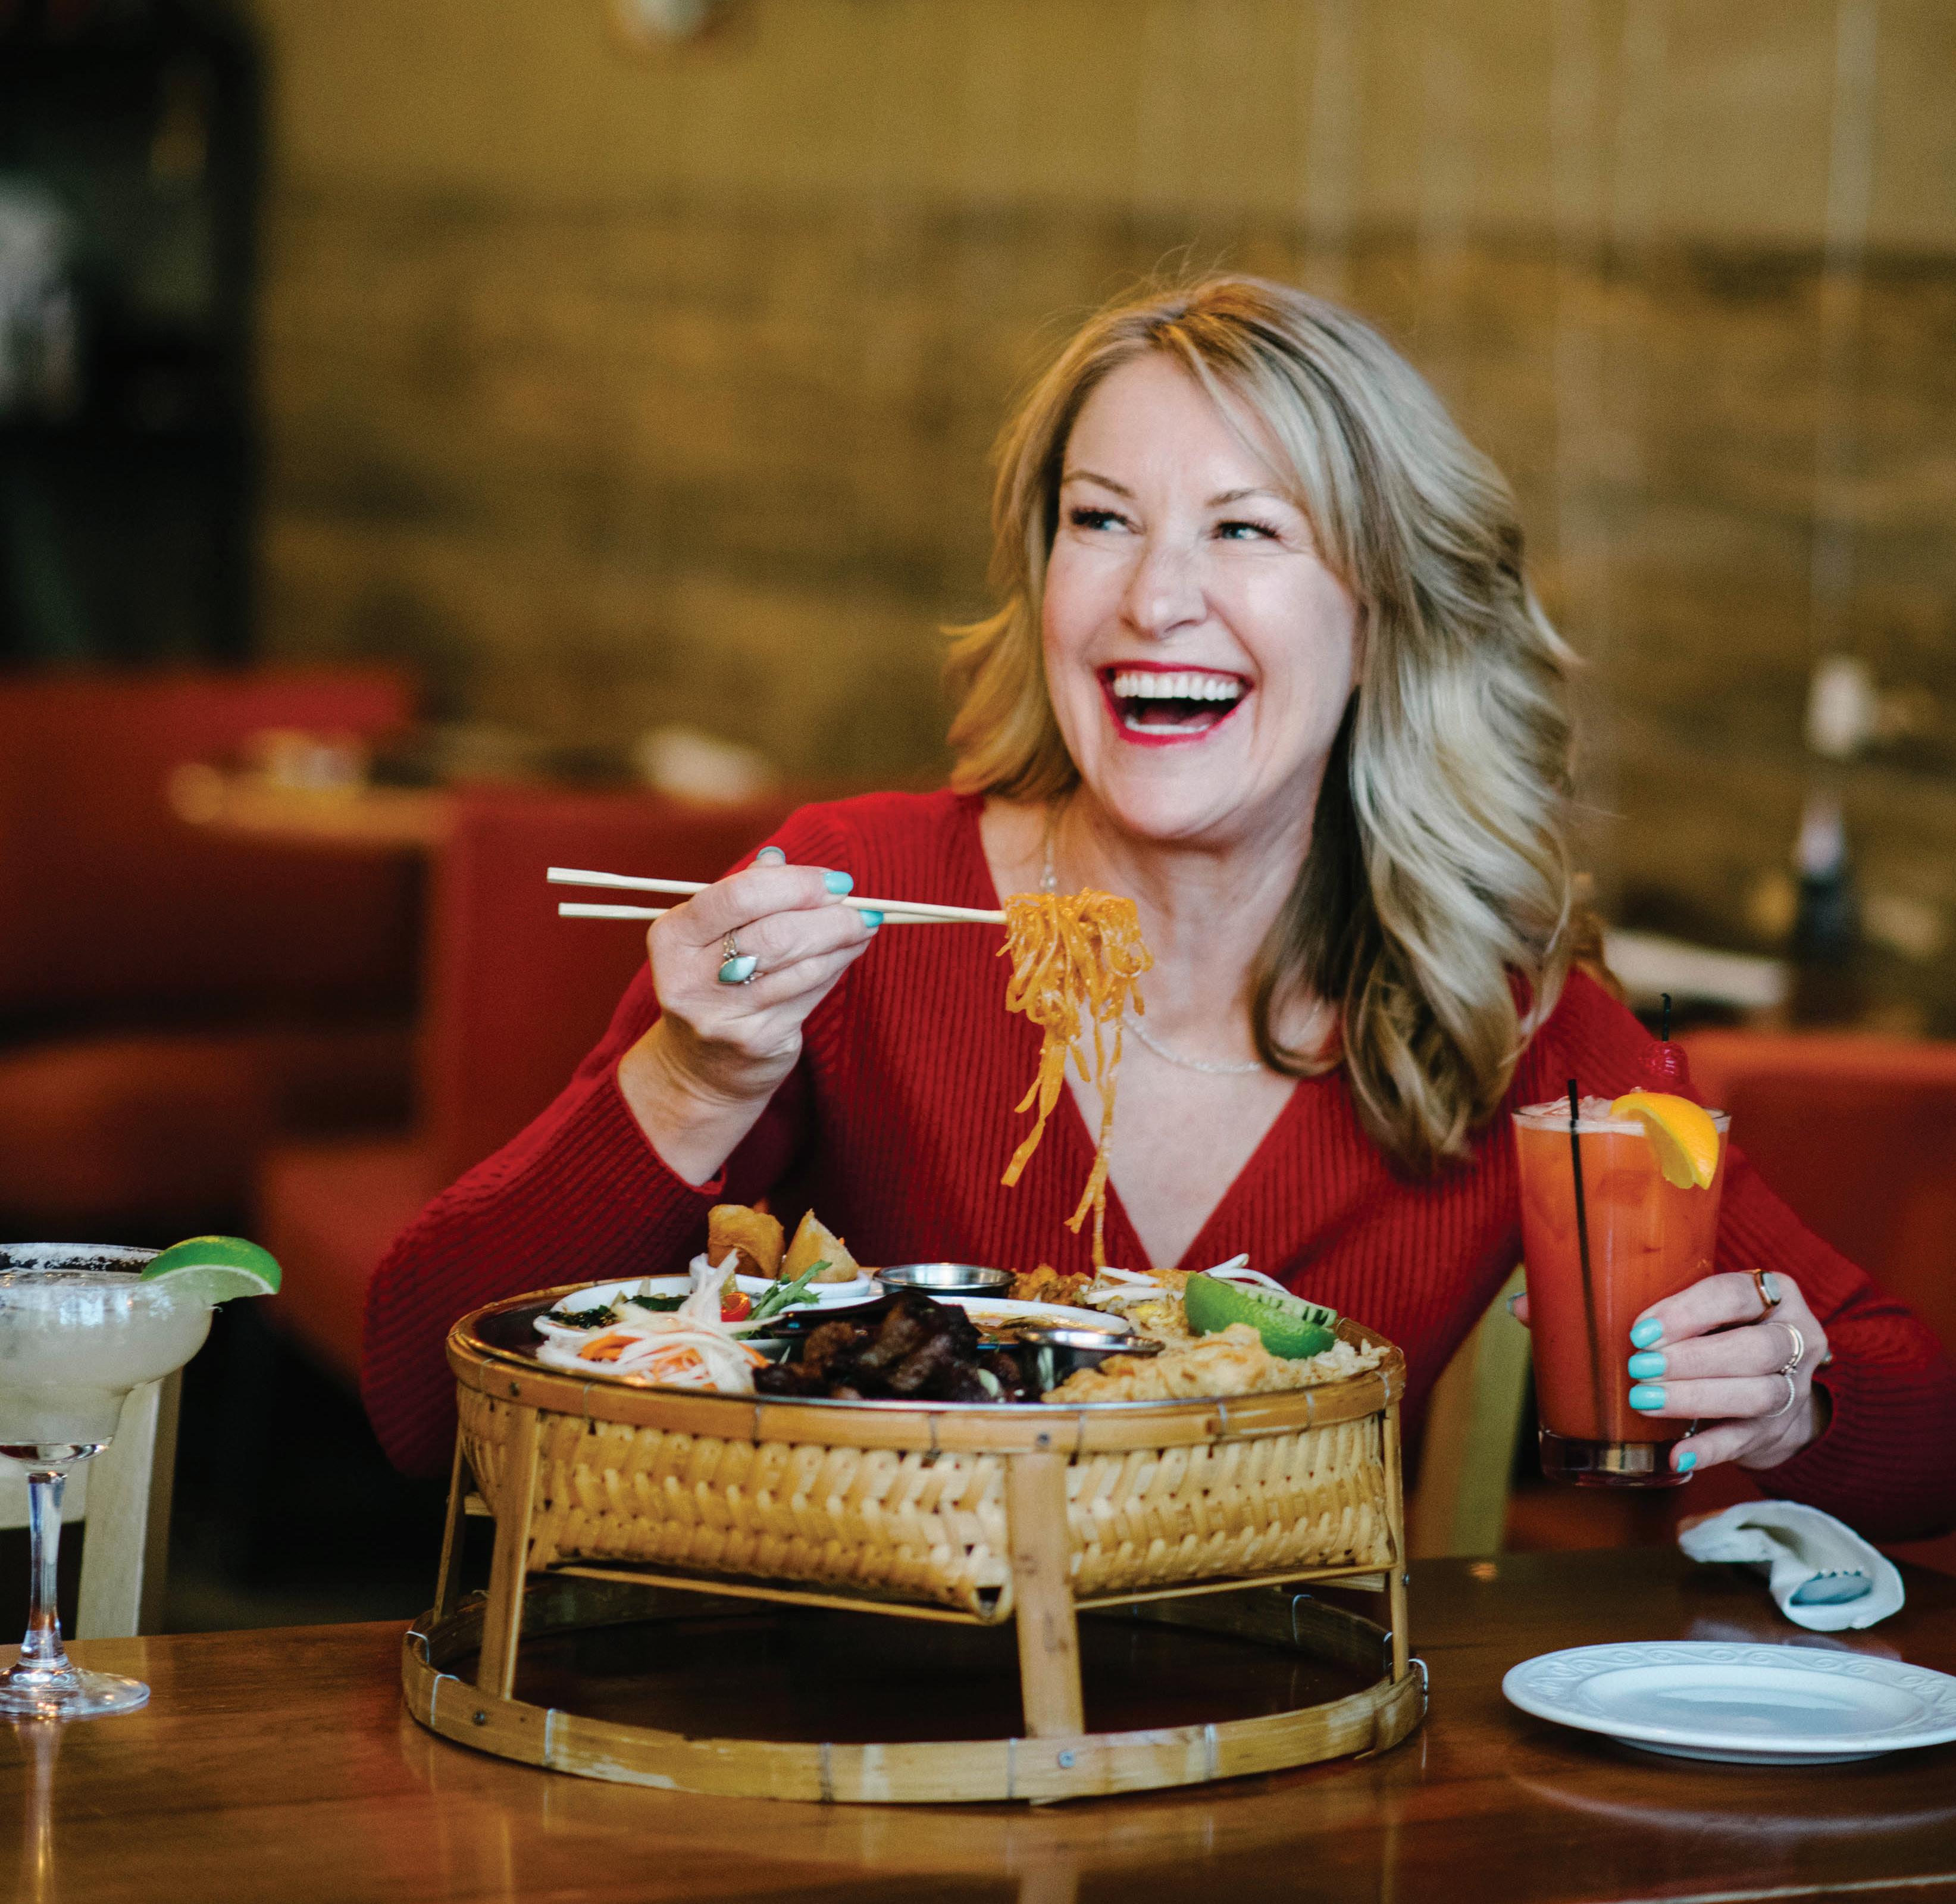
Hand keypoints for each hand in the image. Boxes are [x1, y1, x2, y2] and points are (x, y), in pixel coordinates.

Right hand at [616, 846, 879, 1181]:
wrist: (698, 1070)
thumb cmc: (712, 982)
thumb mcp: (711, 934)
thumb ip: (742, 893)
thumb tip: (781, 858)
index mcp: (672, 936)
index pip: (738, 896)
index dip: (796, 884)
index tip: (835, 880)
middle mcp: (689, 977)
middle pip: (776, 933)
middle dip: (829, 916)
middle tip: (860, 906)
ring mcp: (722, 1015)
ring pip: (800, 965)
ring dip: (842, 941)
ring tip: (864, 925)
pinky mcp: (755, 1041)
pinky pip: (809, 993)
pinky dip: (837, 966)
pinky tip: (849, 952)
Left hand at [1622, 1272, 1829, 1474]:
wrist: (1771, 1380)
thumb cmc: (1724, 1330)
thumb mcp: (1713, 1308)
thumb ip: (1680, 1312)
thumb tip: (1633, 1333)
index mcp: (1777, 1296)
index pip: (1736, 1295)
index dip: (1687, 1313)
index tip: (1642, 1332)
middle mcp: (1795, 1340)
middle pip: (1755, 1349)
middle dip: (1693, 1359)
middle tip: (1640, 1366)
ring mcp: (1792, 1389)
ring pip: (1757, 1395)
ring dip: (1695, 1398)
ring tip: (1645, 1400)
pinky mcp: (1777, 1430)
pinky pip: (1745, 1441)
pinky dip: (1709, 1449)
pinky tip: (1676, 1455)